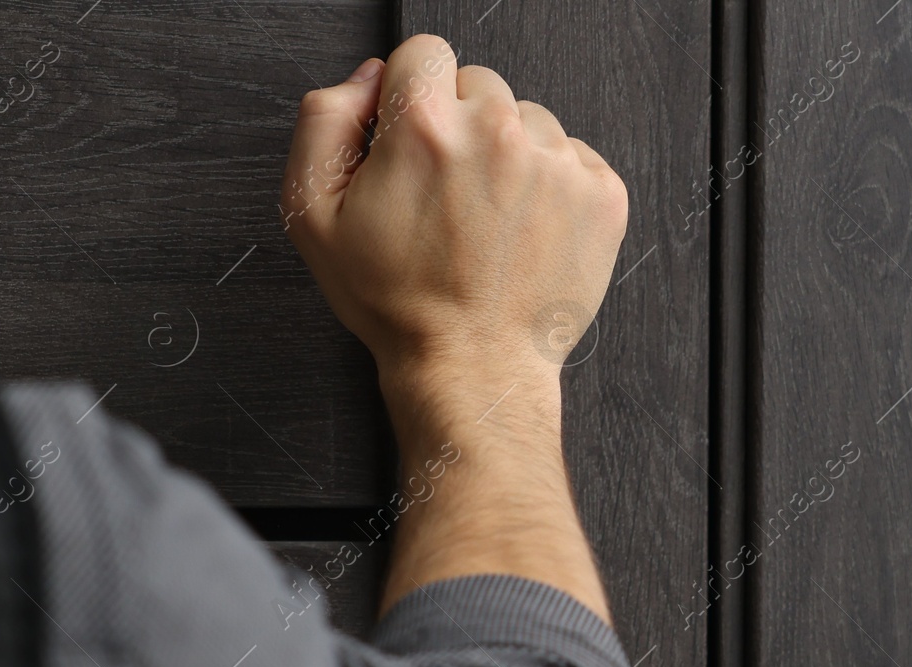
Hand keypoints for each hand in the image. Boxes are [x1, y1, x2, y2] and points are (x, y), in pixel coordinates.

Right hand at [280, 37, 623, 624]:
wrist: (471, 367)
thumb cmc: (395, 304)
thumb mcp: (312, 217)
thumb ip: (323, 124)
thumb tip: (366, 79)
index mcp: (425, 126)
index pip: (424, 53)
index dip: (411, 97)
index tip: (413, 142)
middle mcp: (496, 132)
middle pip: (478, 84)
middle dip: (460, 128)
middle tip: (446, 197)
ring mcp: (555, 161)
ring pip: (528, 121)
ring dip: (508, 157)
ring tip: (486, 223)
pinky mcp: (599, 193)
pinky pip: (572, 157)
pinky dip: (550, 187)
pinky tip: (521, 233)